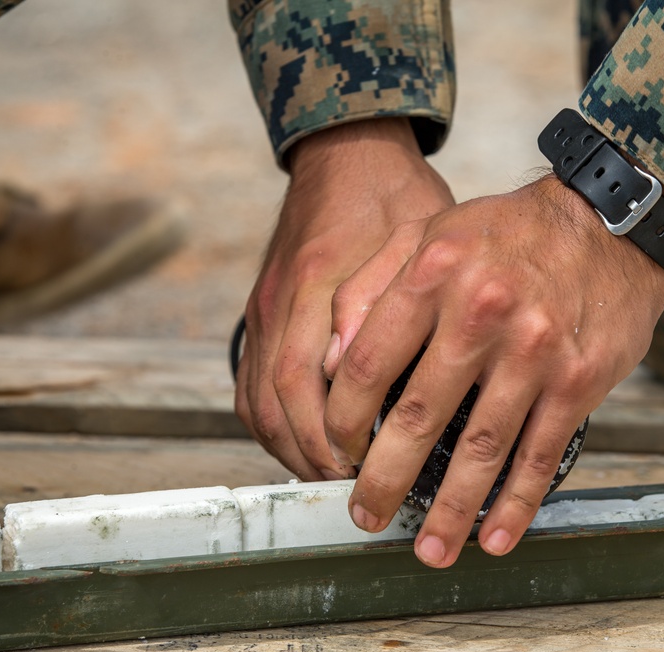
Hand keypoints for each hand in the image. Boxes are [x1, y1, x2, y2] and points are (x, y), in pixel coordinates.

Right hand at [235, 118, 453, 480]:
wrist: (346, 152)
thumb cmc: (393, 195)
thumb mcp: (414, 234)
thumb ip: (385, 296)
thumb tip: (350, 368)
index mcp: (316, 282)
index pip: (302, 381)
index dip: (325, 435)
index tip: (360, 467)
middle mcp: (279, 302)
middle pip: (272, 403)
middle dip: (308, 455)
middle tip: (350, 486)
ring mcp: (263, 308)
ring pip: (255, 400)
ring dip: (287, 446)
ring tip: (330, 474)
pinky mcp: (261, 312)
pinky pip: (250, 383)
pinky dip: (271, 422)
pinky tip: (303, 440)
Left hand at [322, 175, 663, 566]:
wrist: (612, 226)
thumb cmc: (510, 233)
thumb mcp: (431, 232)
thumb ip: (372, 287)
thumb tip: (330, 360)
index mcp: (435, 274)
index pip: (369, 364)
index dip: (345, 419)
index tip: (339, 450)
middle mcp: (482, 313)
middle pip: (418, 416)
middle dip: (384, 479)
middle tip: (365, 515)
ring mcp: (534, 351)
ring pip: (482, 449)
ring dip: (450, 510)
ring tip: (428, 550)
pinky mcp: (578, 381)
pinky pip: (540, 454)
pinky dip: (516, 503)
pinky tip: (496, 536)